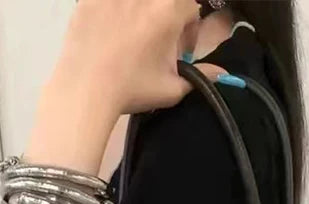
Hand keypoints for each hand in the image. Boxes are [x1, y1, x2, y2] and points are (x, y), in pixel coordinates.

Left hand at [53, 0, 225, 113]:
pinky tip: (107, 33)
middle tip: (154, 43)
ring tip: (130, 37)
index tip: (178, 49)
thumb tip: (223, 74)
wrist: (85, 90)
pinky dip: (111, 13)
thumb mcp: (172, 88)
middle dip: (164, 18)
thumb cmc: (132, 89)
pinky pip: (107, 3)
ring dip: (138, 15)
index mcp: (168, 11)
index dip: (187, 28)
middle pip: (163, 4)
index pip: (189, 7)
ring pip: (135, 4)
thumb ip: (202, 77)